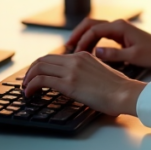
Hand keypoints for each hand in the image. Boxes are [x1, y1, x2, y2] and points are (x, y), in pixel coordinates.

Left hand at [21, 51, 145, 115]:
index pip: (55, 57)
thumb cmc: (118, 88)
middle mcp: (75, 59)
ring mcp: (71, 70)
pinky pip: (42, 80)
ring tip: (25, 89)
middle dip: (31, 71)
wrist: (125, 93)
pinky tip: (29, 93)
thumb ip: (87, 71)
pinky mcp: (69, 83)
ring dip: (28, 78)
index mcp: (83, 55)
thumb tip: (78, 80)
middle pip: (43, 60)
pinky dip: (31, 86)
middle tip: (26, 82)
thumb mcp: (100, 72)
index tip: (36, 75)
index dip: (41, 66)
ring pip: (39, 68)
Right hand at [67, 18, 150, 67]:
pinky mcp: (118, 34)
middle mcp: (117, 24)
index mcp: (119, 27)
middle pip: (90, 24)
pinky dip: (91, 40)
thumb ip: (114, 54)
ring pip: (94, 27)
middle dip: (78, 34)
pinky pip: (100, 34)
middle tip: (68, 47)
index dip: (83, 40)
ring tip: (74, 49)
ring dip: (83, 36)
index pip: (94, 30)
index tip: (76, 52)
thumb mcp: (133, 56)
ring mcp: (117, 28)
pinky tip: (86, 51)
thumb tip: (96, 53)